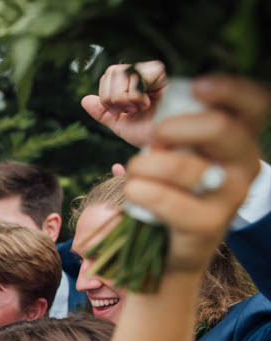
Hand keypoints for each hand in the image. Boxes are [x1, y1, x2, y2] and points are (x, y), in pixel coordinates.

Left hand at [81, 61, 167, 147]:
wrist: (167, 144)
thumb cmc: (149, 134)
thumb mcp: (121, 125)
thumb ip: (103, 113)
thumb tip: (85, 99)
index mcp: (133, 83)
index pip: (107, 76)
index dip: (106, 98)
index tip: (121, 112)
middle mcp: (143, 72)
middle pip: (111, 71)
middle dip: (113, 98)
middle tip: (130, 110)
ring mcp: (152, 70)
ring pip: (121, 73)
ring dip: (126, 98)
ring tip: (141, 107)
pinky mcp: (161, 71)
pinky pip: (136, 75)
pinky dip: (135, 95)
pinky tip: (148, 103)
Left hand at [125, 75, 269, 272]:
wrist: (171, 253)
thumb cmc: (169, 190)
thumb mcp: (168, 151)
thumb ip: (150, 124)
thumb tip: (89, 100)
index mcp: (240, 139)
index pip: (254, 103)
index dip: (229, 89)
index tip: (196, 86)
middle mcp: (245, 165)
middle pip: (220, 128)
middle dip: (173, 129)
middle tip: (153, 142)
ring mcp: (230, 196)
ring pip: (185, 166)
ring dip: (144, 166)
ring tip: (136, 173)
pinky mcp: (209, 224)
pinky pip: (165, 199)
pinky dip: (140, 193)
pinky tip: (135, 195)